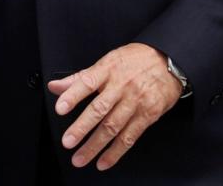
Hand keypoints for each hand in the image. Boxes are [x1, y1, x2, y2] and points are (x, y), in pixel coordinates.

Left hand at [47, 43, 181, 170]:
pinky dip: (116, 152)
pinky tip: (103, 161)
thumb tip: (55, 86)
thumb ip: (80, 77)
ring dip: (95, 145)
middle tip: (68, 141)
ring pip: (113, 126)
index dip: (72, 96)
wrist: (168, 61)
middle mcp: (121, 86)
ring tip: (80, 158)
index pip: (87, 82)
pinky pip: (130, 137)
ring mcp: (135, 101)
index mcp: (108, 70)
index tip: (60, 109)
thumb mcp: (107, 61)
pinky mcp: (148, 115)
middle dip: (82, 127)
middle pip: (99, 109)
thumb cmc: (135, 60)